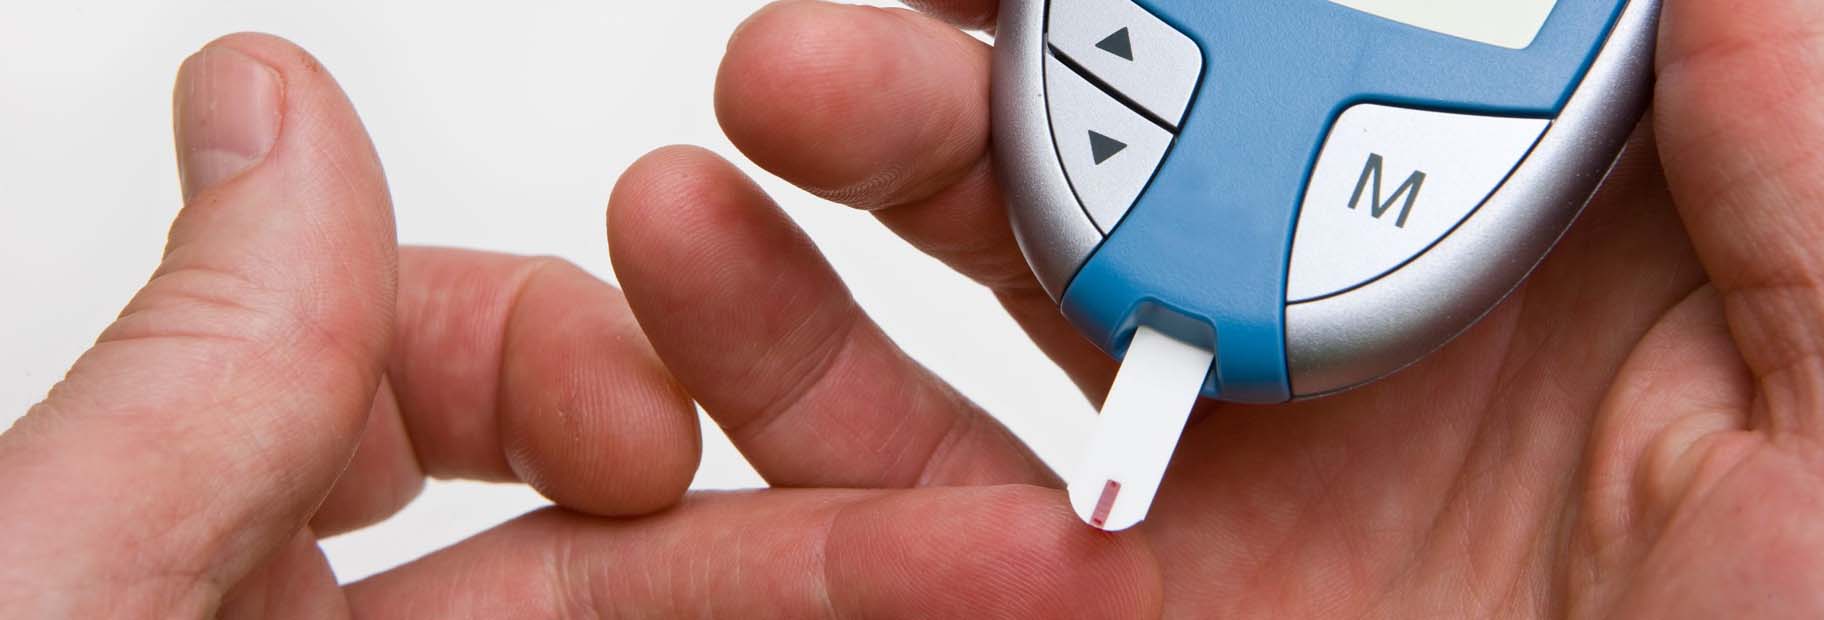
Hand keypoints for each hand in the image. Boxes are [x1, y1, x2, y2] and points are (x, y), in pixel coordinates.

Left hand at [0, 34, 1148, 616]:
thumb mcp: (73, 578)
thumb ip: (204, 365)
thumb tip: (276, 101)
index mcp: (207, 553)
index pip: (424, 380)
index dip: (549, 363)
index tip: (640, 415)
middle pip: (629, 522)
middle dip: (823, 476)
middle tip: (999, 496)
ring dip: (903, 575)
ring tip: (1067, 563)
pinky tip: (1002, 614)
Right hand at [681, 0, 1823, 615]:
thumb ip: (1822, 135)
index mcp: (1570, 241)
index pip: (1353, 29)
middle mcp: (1381, 332)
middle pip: (1148, 119)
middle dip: (992, 33)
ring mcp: (1249, 471)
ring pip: (1011, 274)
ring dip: (869, 169)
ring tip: (771, 94)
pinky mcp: (1141, 605)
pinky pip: (943, 493)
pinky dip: (829, 399)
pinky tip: (752, 299)